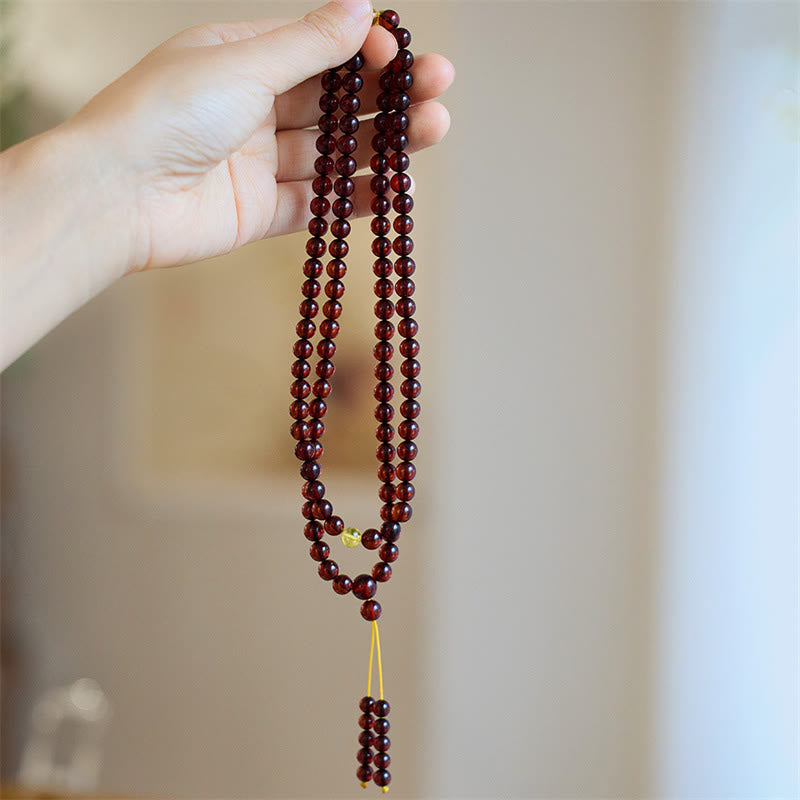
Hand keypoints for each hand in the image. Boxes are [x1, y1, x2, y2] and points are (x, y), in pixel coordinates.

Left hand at [73, 0, 453, 271]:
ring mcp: (259, 162)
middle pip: (335, 103)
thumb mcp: (242, 64)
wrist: (118, 196)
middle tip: (438, 91)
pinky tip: (396, 187)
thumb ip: (306, 45)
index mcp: (241, 58)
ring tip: (433, 129)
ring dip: (384, 143)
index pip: (318, 51)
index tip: (402, 54)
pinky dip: (356, 197)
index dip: (363, 52)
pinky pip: (319, 203)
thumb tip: (360, 9)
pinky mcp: (262, 211)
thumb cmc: (166, 114)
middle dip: (387, 96)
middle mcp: (253, 108)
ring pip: (334, 152)